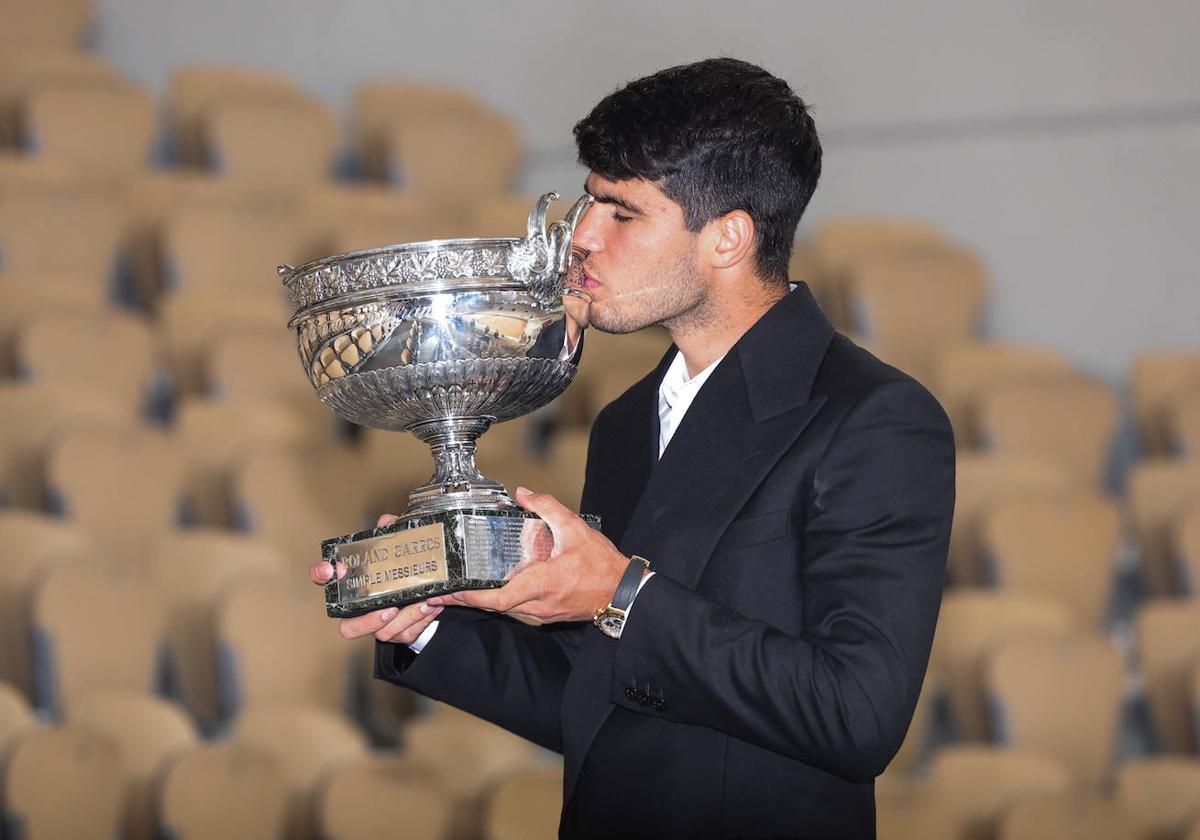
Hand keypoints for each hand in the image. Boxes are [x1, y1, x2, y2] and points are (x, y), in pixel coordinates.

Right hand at [308, 513, 442, 643]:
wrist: (428, 588)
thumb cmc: (403, 567)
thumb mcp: (400, 546)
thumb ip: (393, 532)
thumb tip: (388, 522)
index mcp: (354, 584)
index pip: (324, 579)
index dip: (321, 574)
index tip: (332, 568)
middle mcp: (362, 609)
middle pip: (348, 628)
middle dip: (367, 622)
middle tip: (389, 608)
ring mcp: (379, 624)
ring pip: (383, 633)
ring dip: (405, 619)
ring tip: (422, 602)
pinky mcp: (399, 633)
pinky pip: (406, 634)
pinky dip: (420, 619)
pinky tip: (431, 605)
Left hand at [435, 487, 629, 622]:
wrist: (622, 591)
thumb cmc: (601, 565)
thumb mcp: (575, 529)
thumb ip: (548, 508)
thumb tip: (524, 494)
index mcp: (542, 584)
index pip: (498, 599)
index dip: (471, 597)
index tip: (451, 591)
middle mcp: (538, 605)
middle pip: (495, 607)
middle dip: (467, 599)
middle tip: (444, 590)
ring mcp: (542, 613)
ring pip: (505, 610)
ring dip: (482, 601)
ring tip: (460, 588)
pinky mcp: (546, 615)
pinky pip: (517, 609)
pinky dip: (500, 600)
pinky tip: (491, 588)